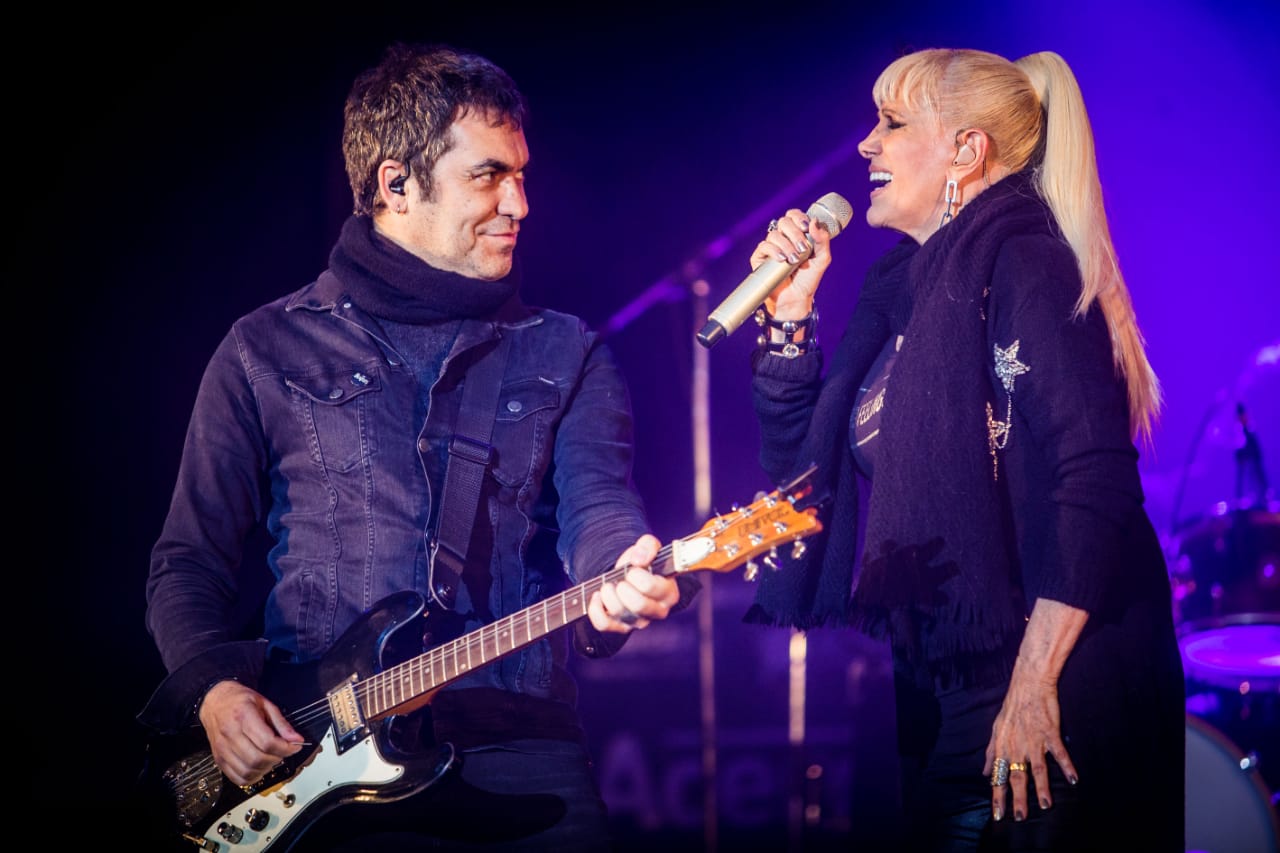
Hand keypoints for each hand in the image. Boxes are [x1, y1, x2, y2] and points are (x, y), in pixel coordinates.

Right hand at [198, 679, 305, 786]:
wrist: (215, 701)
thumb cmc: (239, 700)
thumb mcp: (265, 703)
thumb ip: (281, 723)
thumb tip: (296, 739)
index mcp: (243, 717)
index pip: (267, 742)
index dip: (285, 748)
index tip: (294, 746)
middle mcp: (230, 734)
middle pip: (257, 759)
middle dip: (276, 759)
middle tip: (283, 752)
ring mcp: (222, 749)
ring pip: (247, 771)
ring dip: (265, 769)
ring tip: (271, 759)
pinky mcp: (219, 758)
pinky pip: (236, 777)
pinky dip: (251, 778)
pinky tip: (259, 769)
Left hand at [587, 534, 678, 632]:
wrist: (629, 576)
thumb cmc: (643, 564)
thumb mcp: (648, 547)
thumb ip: (648, 546)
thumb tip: (639, 559)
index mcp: (668, 593)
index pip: (651, 587)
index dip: (637, 576)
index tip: (633, 569)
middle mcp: (657, 611)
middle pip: (638, 604)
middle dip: (623, 588)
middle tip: (621, 580)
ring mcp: (640, 621)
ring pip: (621, 614)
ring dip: (608, 595)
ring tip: (608, 585)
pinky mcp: (622, 628)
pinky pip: (604, 625)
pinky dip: (595, 609)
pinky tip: (597, 596)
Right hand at [751, 207, 834, 320]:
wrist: (796, 299)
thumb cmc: (808, 280)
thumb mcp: (822, 259)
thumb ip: (822, 240)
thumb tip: (814, 221)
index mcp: (797, 235)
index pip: (794, 216)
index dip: (798, 217)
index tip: (806, 227)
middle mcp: (783, 239)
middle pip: (783, 222)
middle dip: (795, 233)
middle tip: (803, 248)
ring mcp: (771, 248)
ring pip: (774, 234)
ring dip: (786, 245)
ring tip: (794, 260)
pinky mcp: (760, 258)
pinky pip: (764, 246)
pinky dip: (774, 251)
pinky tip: (782, 260)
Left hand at [984, 664, 1078, 822]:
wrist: (1028, 685)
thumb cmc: (1012, 708)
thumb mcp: (995, 729)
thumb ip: (990, 752)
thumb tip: (984, 771)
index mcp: (1002, 746)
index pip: (998, 775)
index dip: (997, 795)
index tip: (997, 814)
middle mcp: (1016, 746)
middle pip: (1016, 776)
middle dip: (1017, 798)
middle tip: (1019, 817)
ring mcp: (1033, 740)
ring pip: (1037, 768)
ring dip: (1042, 788)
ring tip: (1046, 805)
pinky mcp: (1050, 733)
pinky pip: (1059, 752)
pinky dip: (1066, 766)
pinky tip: (1073, 779)